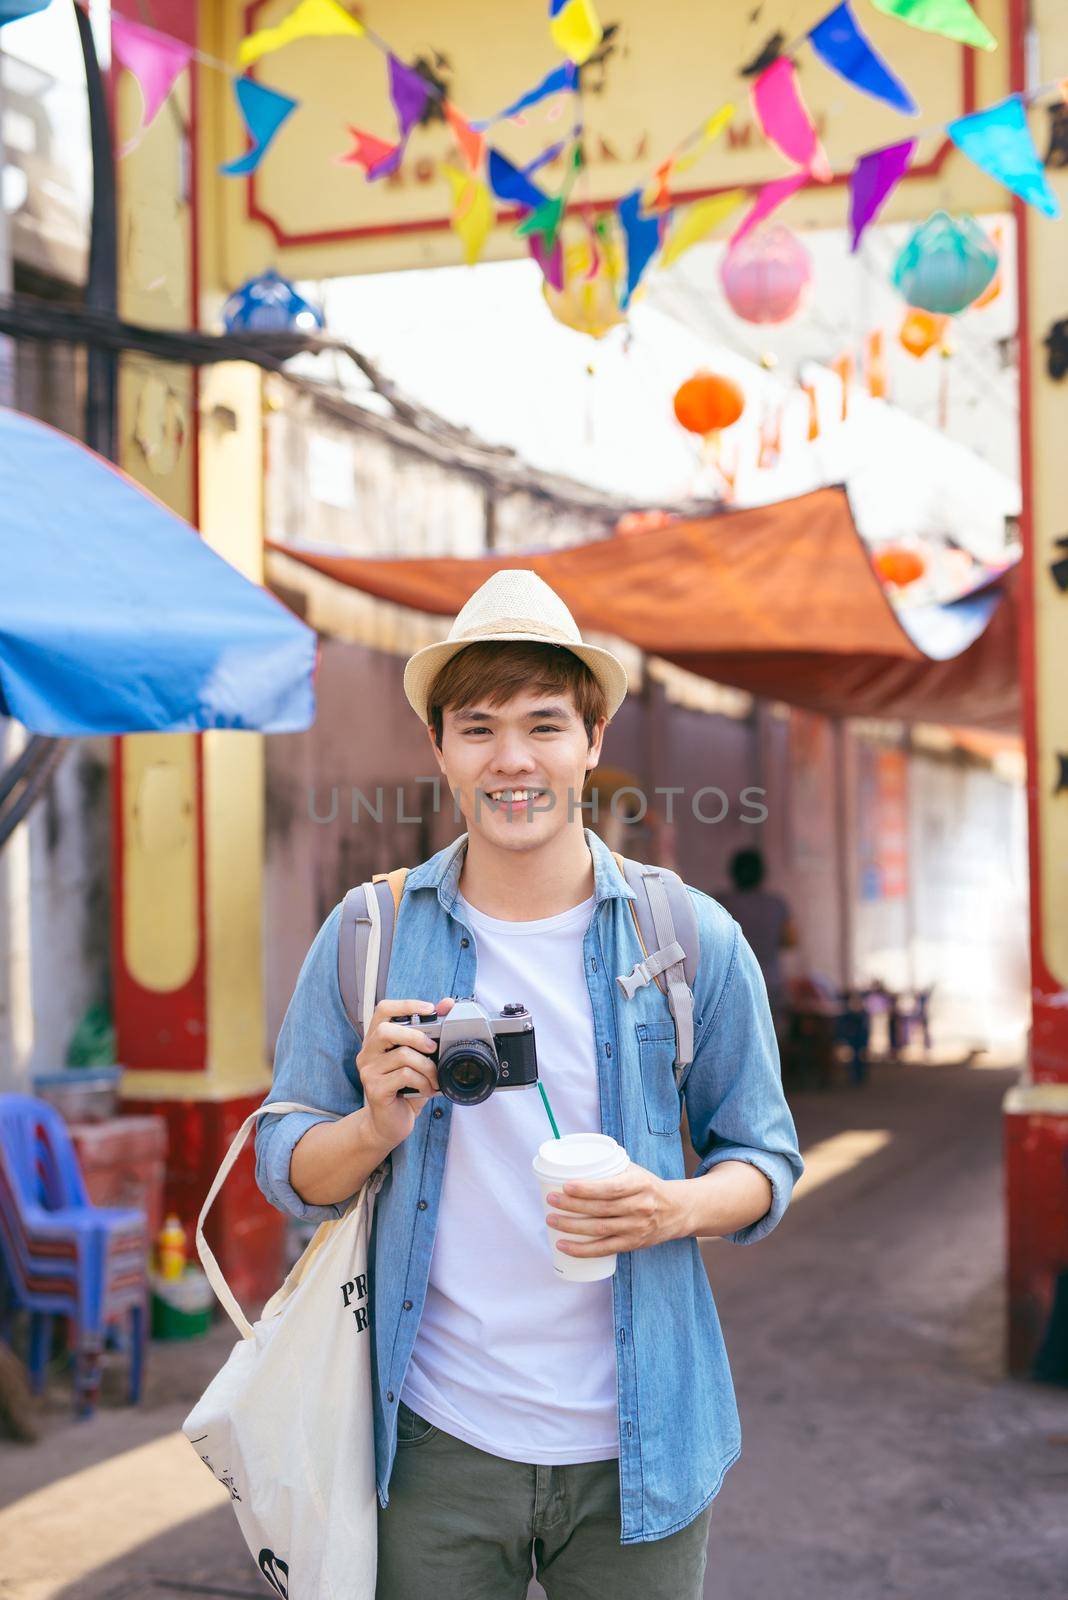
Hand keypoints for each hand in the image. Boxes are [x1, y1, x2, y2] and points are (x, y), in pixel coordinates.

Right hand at [357, 997, 454, 1149]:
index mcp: (377, 1041)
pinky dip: (423, 1081)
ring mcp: (368, 1071)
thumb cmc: (405, 1089)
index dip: (405, 1005)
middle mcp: (367, 1053)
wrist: (390, 1124)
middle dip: (415, 1035)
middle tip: (432, 1047)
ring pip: (401, 1055)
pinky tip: (426, 1089)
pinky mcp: (374, 1089)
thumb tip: (447, 1004)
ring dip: (426, 1065)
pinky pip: (404, 1076)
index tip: (430, 1008)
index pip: (383, 1010)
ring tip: (434, 1077)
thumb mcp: (419, 1060)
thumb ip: (429, 1033)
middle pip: (385, 1030)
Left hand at [545, 1163, 689, 1257]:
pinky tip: (564, 1246)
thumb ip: (611, 1168)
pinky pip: (604, 1249)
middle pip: (601, 1209)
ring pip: (599, 1230)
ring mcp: (636, 1228)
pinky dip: (582, 1249)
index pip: (612, 1188)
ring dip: (572, 1227)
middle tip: (551, 1201)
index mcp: (640, 1184)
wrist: (677, 1210)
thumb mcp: (636, 1172)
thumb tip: (575, 1161)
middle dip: (572, 1206)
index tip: (566, 1186)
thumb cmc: (648, 1187)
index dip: (588, 1189)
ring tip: (551, 1220)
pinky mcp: (632, 1244)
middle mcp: (640, 1207)